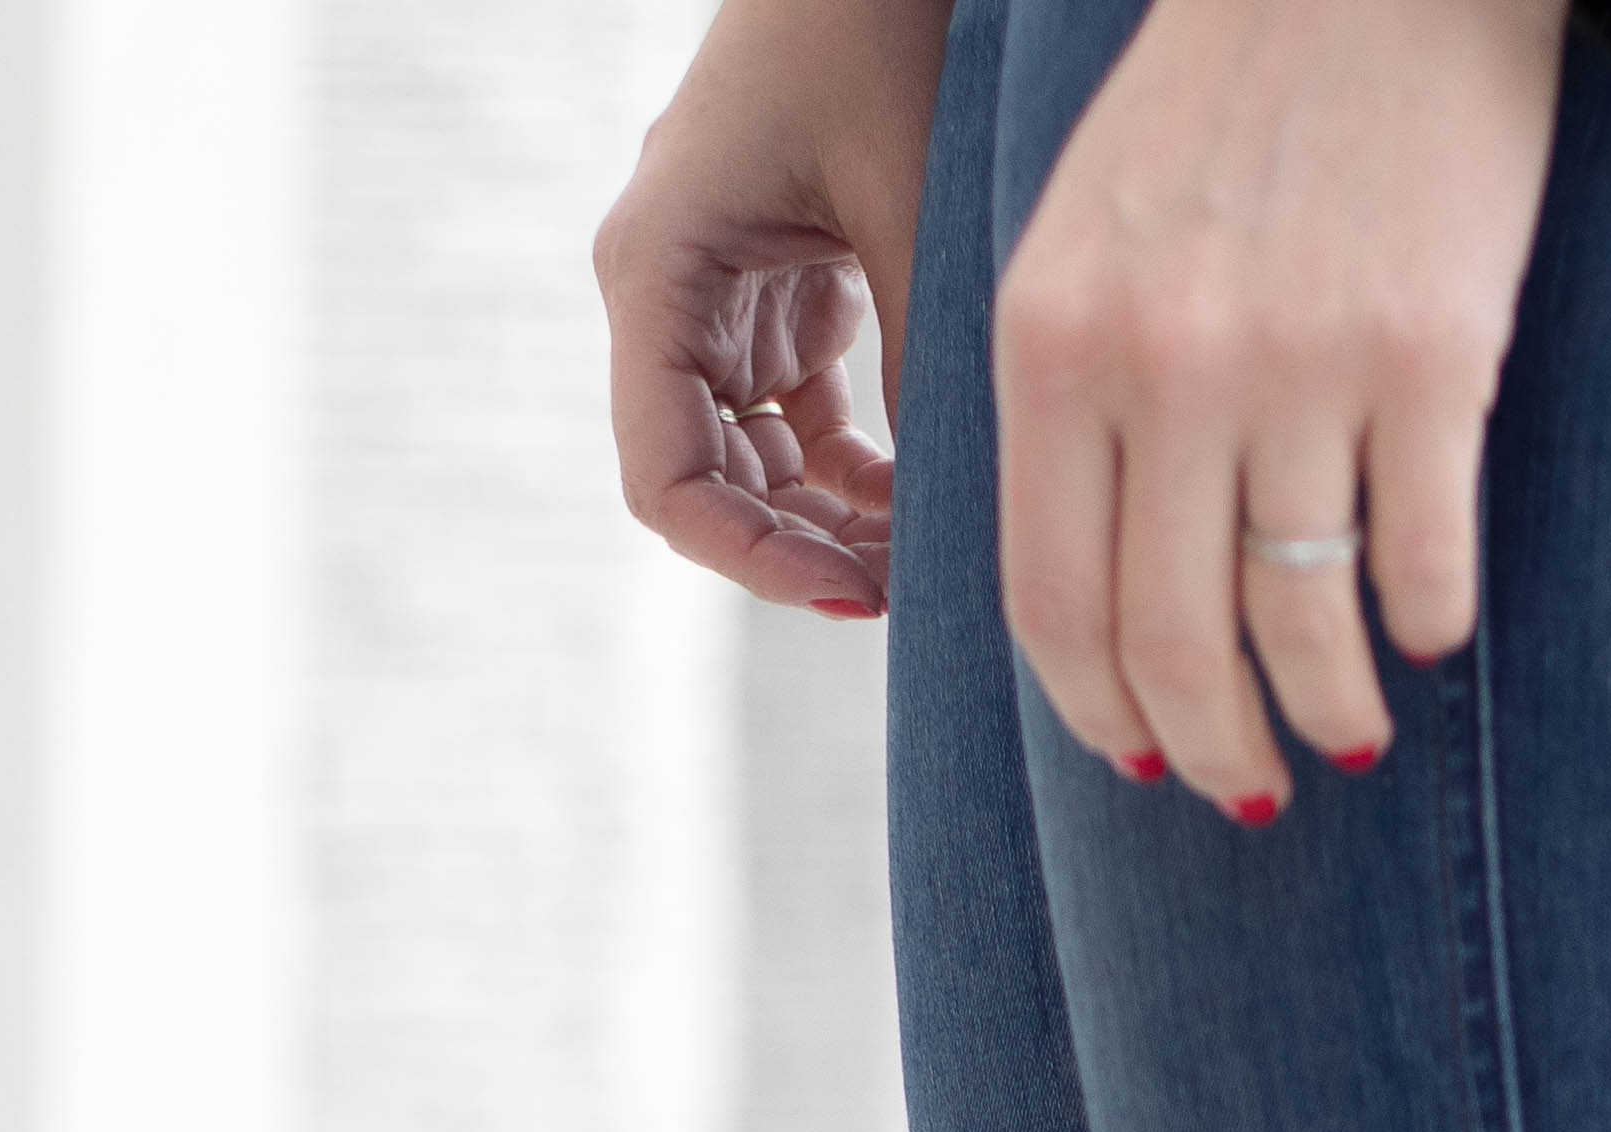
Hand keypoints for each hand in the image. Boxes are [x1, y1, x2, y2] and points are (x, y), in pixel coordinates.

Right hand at [597, 0, 956, 618]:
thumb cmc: (882, 31)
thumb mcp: (908, 204)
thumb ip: (918, 363)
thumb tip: (953, 526)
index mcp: (658, 266)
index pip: (665, 477)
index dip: (750, 561)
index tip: (852, 597)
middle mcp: (669, 292)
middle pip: (709, 486)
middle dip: (803, 551)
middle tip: (915, 593)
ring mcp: (720, 298)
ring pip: (759, 469)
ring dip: (836, 525)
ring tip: (932, 556)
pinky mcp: (778, 297)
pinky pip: (803, 427)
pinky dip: (860, 477)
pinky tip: (932, 499)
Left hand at [996, 0, 1570, 814]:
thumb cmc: (1228, 114)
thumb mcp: (1091, 240)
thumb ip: (1075, 406)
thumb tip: (1102, 614)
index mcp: (1056, 339)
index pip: (1057, 604)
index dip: (1104, 719)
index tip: (1145, 766)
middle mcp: (1166, 362)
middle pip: (1176, 647)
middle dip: (1215, 755)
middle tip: (1254, 789)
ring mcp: (1301, 362)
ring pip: (1303, 629)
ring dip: (1332, 714)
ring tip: (1353, 729)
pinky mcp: (1432, 357)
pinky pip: (1423, 564)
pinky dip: (1430, 625)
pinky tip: (1432, 627)